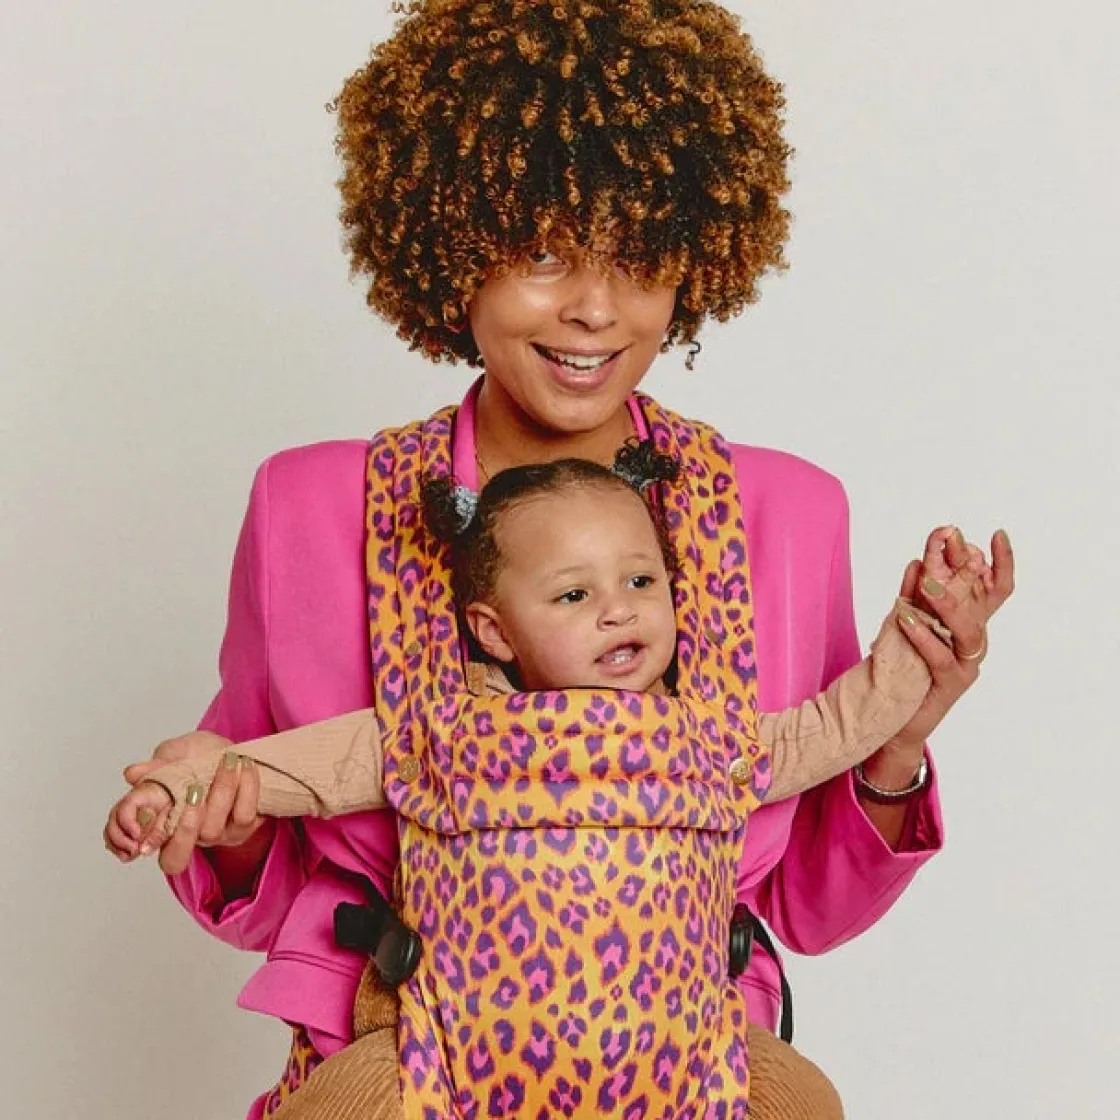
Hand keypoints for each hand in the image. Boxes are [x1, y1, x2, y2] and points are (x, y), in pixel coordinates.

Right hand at [115, 731, 265, 874]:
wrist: (233, 750)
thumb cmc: (199, 754)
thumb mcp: (176, 753)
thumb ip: (157, 765)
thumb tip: (132, 774)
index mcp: (160, 821)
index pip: (141, 844)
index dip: (141, 841)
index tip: (144, 825)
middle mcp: (185, 836)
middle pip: (174, 859)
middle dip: (183, 827)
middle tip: (194, 790)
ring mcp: (214, 835)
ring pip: (211, 829)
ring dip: (221, 791)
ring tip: (227, 761)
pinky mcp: (242, 827)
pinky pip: (243, 815)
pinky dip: (246, 787)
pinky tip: (244, 765)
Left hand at [879, 526, 1014, 771]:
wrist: (893, 716)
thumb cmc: (903, 667)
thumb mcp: (908, 624)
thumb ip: (914, 596)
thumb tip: (917, 562)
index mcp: (968, 624)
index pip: (992, 589)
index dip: (1000, 563)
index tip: (996, 534)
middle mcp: (973, 642)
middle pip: (983, 602)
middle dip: (968, 569)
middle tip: (950, 545)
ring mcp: (966, 664)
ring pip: (969, 630)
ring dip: (948, 603)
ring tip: (927, 583)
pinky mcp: (949, 685)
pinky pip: (940, 657)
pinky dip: (923, 635)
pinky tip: (905, 617)